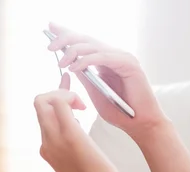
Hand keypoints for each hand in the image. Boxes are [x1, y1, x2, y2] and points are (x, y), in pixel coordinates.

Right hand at [34, 73, 123, 171]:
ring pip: (44, 100)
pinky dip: (71, 96)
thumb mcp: (79, 163)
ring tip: (82, 105)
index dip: (54, 99)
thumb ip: (73, 146)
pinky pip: (61, 103)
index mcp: (48, 149)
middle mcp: (46, 142)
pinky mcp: (69, 135)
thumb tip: (78, 132)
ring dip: (64, 93)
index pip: (43, 116)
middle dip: (57, 92)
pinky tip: (84, 106)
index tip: (70, 94)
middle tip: (77, 99)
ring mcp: (54, 139)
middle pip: (38, 104)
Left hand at [48, 22, 168, 139]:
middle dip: (65, 38)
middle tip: (49, 45)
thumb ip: (85, 77)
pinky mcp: (129, 64)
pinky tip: (75, 68)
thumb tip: (69, 64)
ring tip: (61, 63)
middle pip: (86, 39)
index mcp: (105, 60)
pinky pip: (103, 57)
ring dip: (73, 52)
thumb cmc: (119, 113)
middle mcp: (114, 55)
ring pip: (92, 46)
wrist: (140, 125)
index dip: (66, 33)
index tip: (50, 27)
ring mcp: (122, 58)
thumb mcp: (95, 93)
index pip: (83, 42)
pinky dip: (87, 61)